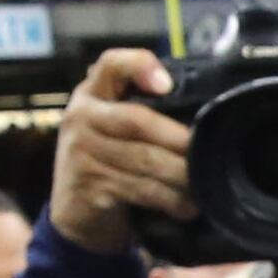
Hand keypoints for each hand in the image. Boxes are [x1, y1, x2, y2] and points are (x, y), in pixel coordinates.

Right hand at [50, 44, 196, 254]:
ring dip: (179, 174)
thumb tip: (198, 110)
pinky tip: (185, 205)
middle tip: (203, 151)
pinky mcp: (89, 186)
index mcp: (91, 95)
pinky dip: (168, 198)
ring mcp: (81, 153)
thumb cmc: (106, 163)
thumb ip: (141, 110)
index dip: (140, 66)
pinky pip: (139, 189)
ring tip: (201, 183)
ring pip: (143, 159)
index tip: (167, 84)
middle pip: (136, 119)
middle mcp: (80, 118)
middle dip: (176, 138)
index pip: (111, 64)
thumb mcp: (113, 128)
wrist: (74, 213)